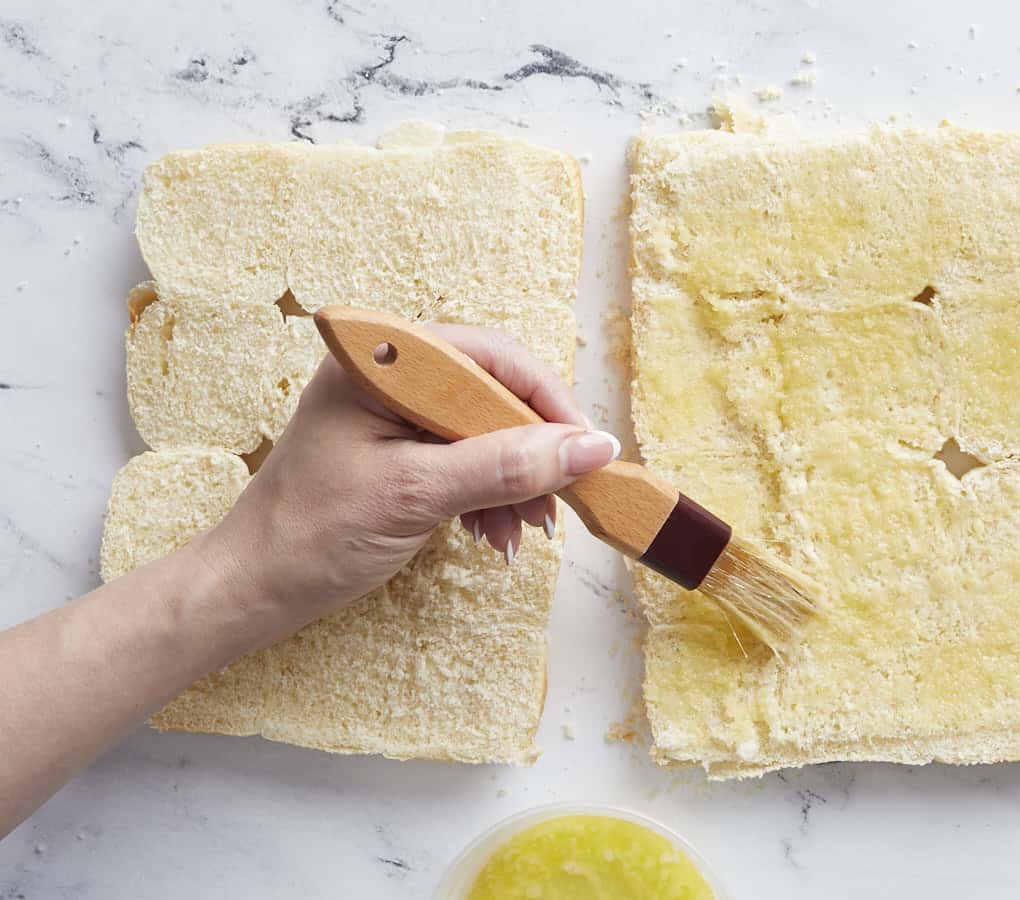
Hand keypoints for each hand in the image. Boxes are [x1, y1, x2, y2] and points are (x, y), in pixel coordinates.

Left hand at [195, 324, 619, 646]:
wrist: (252, 590)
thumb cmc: (312, 536)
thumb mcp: (417, 496)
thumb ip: (504, 466)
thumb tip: (591, 448)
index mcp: (380, 360)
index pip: (490, 357)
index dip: (547, 402)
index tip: (589, 450)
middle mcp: (388, 373)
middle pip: (491, 393)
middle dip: (531, 452)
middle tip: (561, 500)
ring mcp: (392, 412)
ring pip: (484, 429)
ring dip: (514, 481)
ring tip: (527, 531)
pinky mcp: (396, 448)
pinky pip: (463, 457)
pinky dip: (487, 494)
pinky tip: (495, 533)